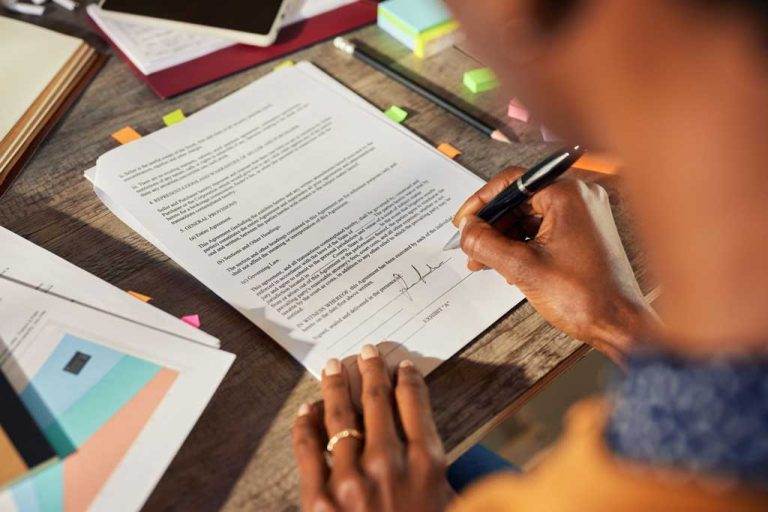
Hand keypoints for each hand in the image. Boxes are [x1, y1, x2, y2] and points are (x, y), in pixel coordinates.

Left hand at [292, 346, 453, 511]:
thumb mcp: (448, 502)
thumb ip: (438, 474)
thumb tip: (426, 446)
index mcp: (426, 465)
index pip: (415, 404)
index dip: (408, 380)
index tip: (403, 367)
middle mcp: (387, 463)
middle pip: (377, 400)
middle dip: (372, 370)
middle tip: (367, 352)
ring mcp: (350, 479)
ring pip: (339, 416)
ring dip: (335, 386)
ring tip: (333, 367)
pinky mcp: (318, 498)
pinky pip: (309, 449)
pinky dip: (306, 424)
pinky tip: (307, 409)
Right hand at [454, 168, 656, 363]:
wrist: (618, 324)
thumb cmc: (586, 297)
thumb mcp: (521, 268)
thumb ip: (485, 244)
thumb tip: (466, 230)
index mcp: (568, 195)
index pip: (512, 182)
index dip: (481, 202)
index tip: (464, 221)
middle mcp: (579, 198)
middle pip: (520, 199)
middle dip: (492, 225)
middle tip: (471, 245)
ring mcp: (584, 215)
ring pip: (530, 216)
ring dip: (505, 237)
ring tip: (485, 261)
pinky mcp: (584, 232)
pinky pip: (544, 228)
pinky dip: (523, 243)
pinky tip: (507, 264)